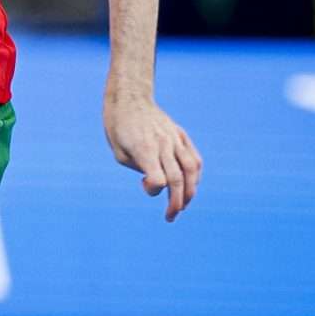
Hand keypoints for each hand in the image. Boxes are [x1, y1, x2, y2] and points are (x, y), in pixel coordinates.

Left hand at [104, 91, 201, 221]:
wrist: (130, 99)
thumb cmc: (119, 128)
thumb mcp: (119, 152)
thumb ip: (138, 169)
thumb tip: (158, 183)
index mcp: (145, 149)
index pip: (158, 178)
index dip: (152, 190)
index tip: (144, 186)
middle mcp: (163, 144)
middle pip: (177, 179)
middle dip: (176, 202)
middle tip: (171, 216)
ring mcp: (175, 139)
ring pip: (191, 169)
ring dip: (190, 191)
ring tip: (183, 205)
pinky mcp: (181, 135)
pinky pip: (194, 158)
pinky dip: (195, 175)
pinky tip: (190, 186)